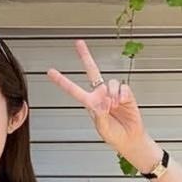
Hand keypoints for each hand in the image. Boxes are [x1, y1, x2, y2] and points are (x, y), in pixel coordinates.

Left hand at [46, 40, 156, 169]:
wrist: (130, 138)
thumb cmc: (114, 135)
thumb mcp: (102, 128)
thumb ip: (100, 115)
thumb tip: (103, 103)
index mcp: (90, 103)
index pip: (73, 89)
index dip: (62, 81)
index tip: (51, 72)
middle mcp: (101, 94)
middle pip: (92, 71)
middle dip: (85, 56)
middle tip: (78, 43)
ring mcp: (113, 92)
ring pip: (110, 83)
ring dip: (112, 95)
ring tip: (115, 106)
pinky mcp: (126, 93)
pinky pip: (122, 87)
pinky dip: (122, 95)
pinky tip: (122, 102)